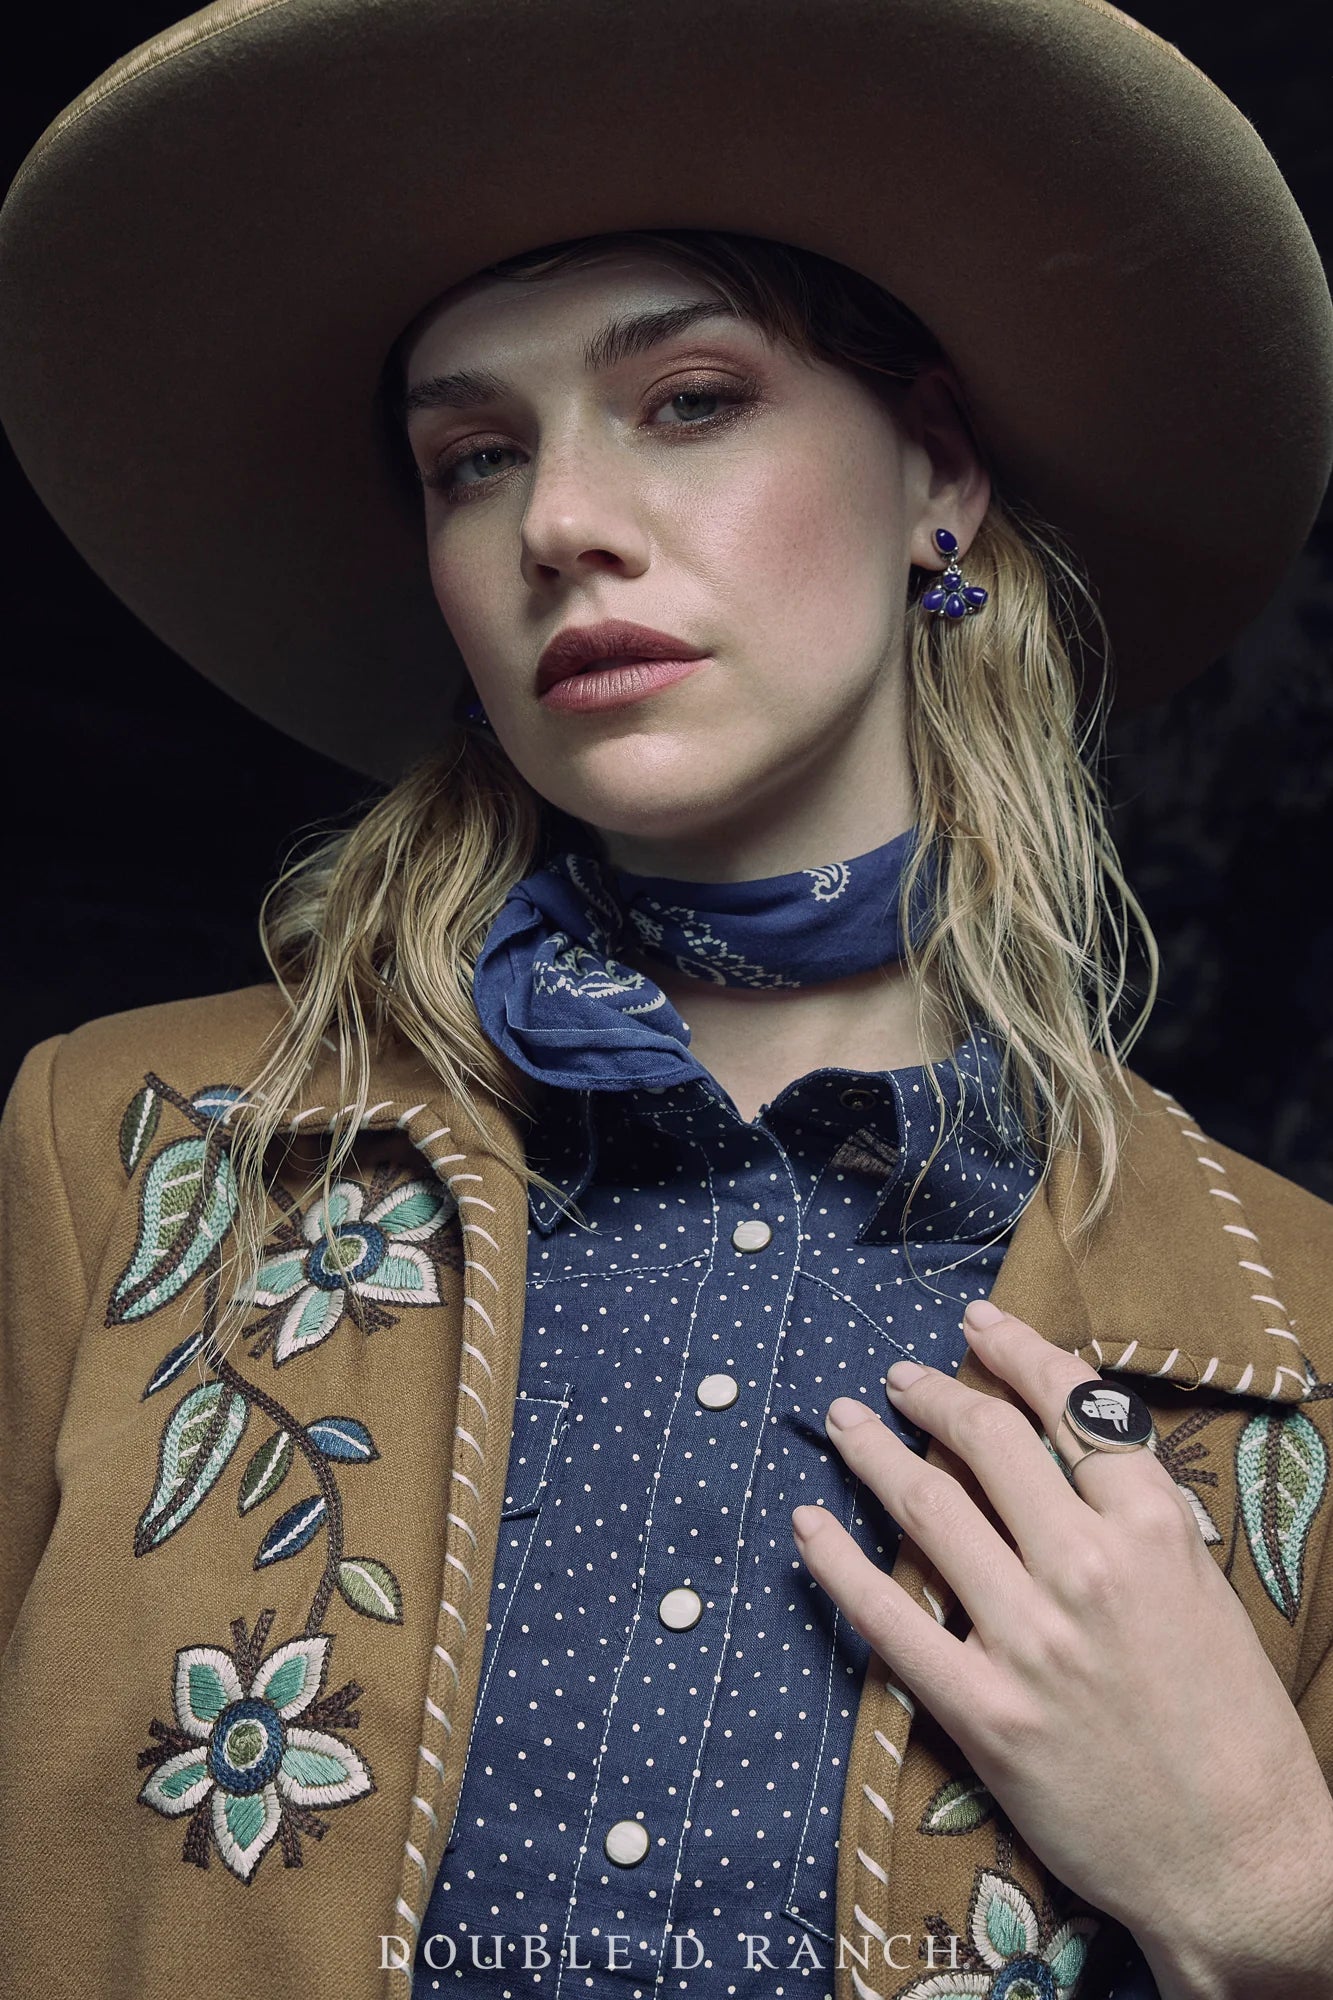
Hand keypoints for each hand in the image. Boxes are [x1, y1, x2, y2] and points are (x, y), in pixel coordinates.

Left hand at [791, 1300, 1332, 1988]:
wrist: (1245, 1863)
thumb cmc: (1236, 1729)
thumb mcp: (1203, 1590)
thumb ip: (1134, 1517)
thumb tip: (1059, 1447)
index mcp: (1156, 1530)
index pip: (1072, 1404)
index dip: (1016, 1350)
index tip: (977, 1324)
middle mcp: (1088, 1570)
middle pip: (988, 1441)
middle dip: (934, 1395)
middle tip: (900, 1378)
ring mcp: (1030, 1641)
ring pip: (929, 1509)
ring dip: (875, 1453)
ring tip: (847, 1421)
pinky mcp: (985, 1713)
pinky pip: (888, 1621)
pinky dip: (837, 1563)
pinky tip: (807, 1524)